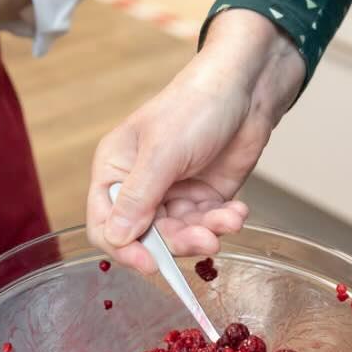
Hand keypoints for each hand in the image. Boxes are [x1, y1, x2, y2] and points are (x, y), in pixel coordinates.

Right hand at [87, 10, 305, 273]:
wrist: (246, 88)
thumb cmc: (195, 106)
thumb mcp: (162, 152)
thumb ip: (138, 197)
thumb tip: (116, 239)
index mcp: (115, 170)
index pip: (105, 224)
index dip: (124, 248)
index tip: (150, 264)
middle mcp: (140, 187)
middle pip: (146, 237)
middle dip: (177, 242)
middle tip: (205, 240)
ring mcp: (173, 195)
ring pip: (179, 236)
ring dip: (204, 234)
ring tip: (228, 221)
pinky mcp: (203, 198)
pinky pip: (206, 225)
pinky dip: (223, 223)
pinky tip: (237, 211)